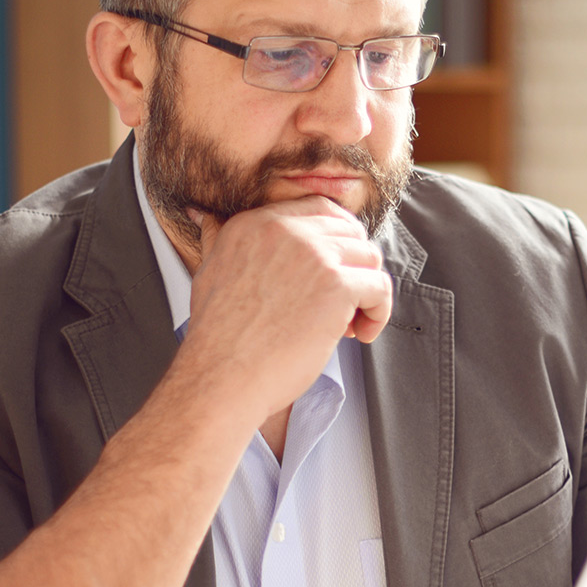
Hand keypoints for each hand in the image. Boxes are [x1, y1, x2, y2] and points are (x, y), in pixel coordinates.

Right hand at [174, 196, 392, 420]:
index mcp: (255, 222)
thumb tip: (206, 216)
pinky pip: (380, 287)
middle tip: (341, 303)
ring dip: (366, 291)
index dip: (338, 239)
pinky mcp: (336, 286)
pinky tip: (359, 335)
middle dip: (353, 266)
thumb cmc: (218, 338)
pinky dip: (378, 314)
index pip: (320, 209)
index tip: (335, 270)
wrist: (220, 377)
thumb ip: (217, 238)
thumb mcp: (208, 272)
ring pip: (369, 258)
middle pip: (350, 232)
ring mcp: (314, 256)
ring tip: (347, 323)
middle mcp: (285, 230)